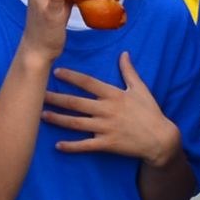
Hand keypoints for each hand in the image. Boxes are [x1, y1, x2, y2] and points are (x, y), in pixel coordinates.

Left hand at [43, 54, 181, 164]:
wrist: (161, 139)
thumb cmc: (150, 112)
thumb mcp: (140, 89)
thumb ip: (129, 71)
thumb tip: (124, 53)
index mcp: (113, 95)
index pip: (88, 83)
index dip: (72, 77)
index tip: (56, 71)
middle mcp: (107, 110)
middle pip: (76, 103)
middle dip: (56, 98)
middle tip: (37, 94)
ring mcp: (106, 128)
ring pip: (76, 123)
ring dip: (58, 119)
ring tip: (41, 115)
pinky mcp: (107, 144)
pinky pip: (85, 145)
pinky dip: (71, 146)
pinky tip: (57, 145)